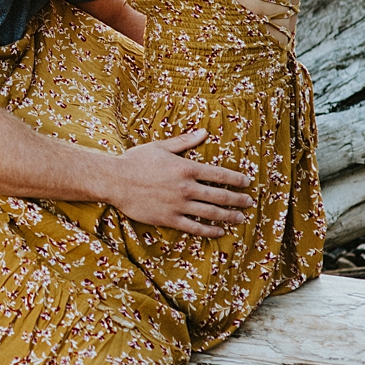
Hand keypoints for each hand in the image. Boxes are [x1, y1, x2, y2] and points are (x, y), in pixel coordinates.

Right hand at [103, 130, 252, 237]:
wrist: (114, 180)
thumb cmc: (135, 160)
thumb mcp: (161, 147)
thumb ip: (185, 142)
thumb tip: (204, 132)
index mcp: (186, 168)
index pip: (220, 175)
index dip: (237, 179)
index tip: (247, 182)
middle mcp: (186, 188)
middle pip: (220, 196)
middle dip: (238, 199)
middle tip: (250, 202)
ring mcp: (178, 205)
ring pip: (211, 213)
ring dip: (229, 216)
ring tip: (240, 218)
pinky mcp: (169, 219)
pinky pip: (194, 227)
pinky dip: (209, 231)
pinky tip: (219, 232)